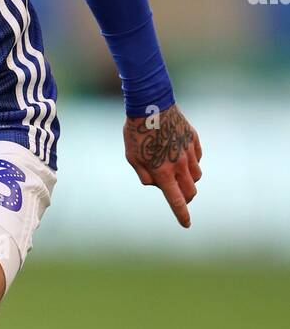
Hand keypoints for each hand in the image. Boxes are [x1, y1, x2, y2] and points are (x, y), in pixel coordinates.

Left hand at [124, 103, 201, 227]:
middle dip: (185, 198)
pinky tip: (179, 154)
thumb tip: (159, 185)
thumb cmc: (137, 133)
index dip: (181, 214)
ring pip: (196, 176)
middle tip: (178, 194)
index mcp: (163, 171)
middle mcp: (179, 164)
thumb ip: (145, 176)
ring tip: (175, 170)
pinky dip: (191, 162)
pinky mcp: (194, 140)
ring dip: (188, 180)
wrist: (151, 104)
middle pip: (191, 192)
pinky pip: (197, 158)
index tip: (187, 224)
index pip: (176, 200)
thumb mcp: (132, 158)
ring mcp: (189, 152)